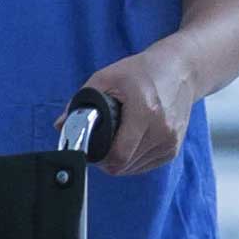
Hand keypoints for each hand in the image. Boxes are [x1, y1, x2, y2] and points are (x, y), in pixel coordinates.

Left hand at [80, 47, 198, 176]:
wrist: (180, 70)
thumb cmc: (139, 72)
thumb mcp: (105, 78)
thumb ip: (80, 103)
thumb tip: (59, 126)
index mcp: (145, 112)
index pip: (118, 155)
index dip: (99, 157)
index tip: (91, 148)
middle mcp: (162, 130)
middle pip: (124, 164)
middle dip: (106, 158)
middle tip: (100, 142)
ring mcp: (171, 141)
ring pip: (134, 168)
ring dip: (120, 159)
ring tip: (116, 138)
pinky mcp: (174, 148)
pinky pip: (146, 165)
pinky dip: (133, 159)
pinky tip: (129, 142)